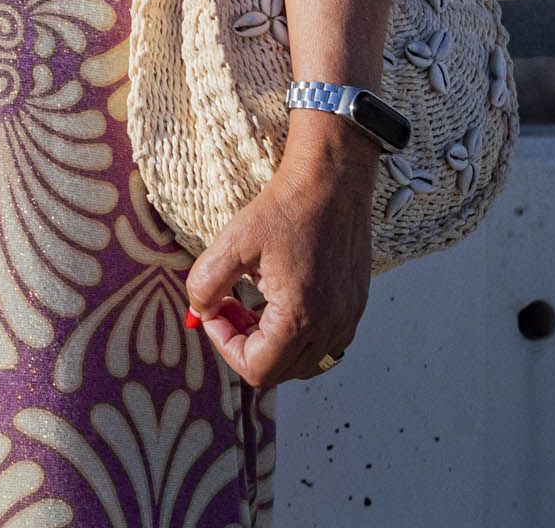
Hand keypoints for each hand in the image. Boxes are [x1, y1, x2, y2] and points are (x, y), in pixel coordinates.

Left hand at [185, 118, 376, 386]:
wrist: (330, 184)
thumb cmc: (283, 210)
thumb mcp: (232, 243)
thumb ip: (206, 283)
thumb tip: (200, 310)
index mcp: (301, 318)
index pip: (257, 369)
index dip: (224, 344)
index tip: (213, 310)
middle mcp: (331, 328)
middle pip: (279, 371)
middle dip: (244, 345)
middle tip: (227, 307)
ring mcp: (347, 320)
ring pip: (302, 362)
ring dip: (269, 343)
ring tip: (250, 303)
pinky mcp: (354, 308)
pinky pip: (322, 343)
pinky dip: (293, 334)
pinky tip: (276, 298)